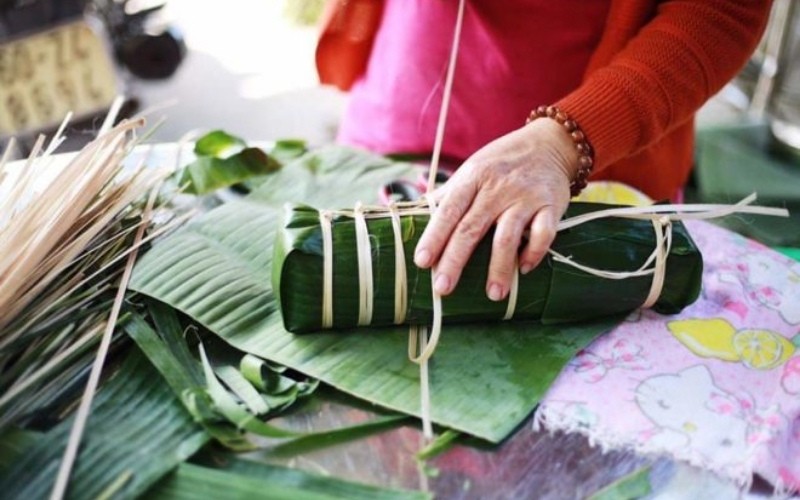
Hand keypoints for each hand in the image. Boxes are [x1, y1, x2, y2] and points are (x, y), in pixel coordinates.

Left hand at [413, 118, 578, 300]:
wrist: (550, 143)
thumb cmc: (502, 162)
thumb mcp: (473, 169)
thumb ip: (450, 193)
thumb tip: (418, 213)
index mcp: (472, 178)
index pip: (448, 211)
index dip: (434, 237)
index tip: (422, 262)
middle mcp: (497, 188)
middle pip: (471, 228)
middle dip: (455, 260)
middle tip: (443, 288)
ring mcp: (525, 197)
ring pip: (507, 237)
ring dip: (499, 268)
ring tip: (493, 294)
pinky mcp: (551, 206)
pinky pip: (543, 234)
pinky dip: (533, 253)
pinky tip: (523, 269)